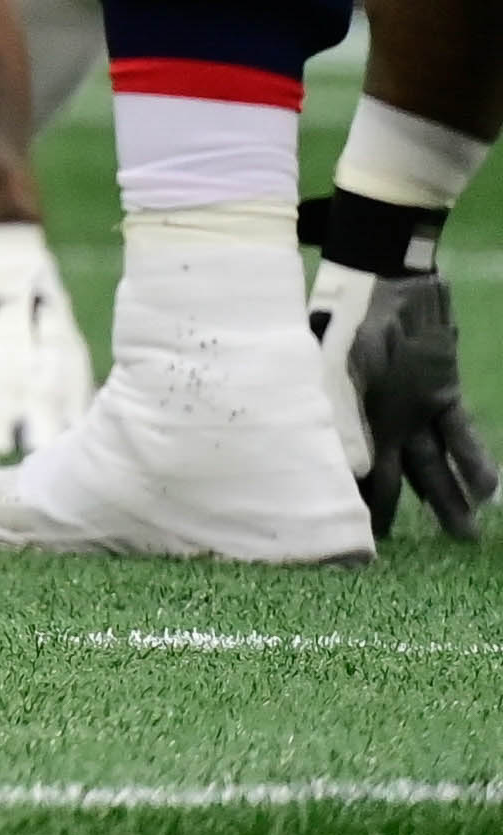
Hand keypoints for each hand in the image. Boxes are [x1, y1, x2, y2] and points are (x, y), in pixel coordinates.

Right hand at [311, 226, 493, 538]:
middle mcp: (380, 420)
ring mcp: (413, 407)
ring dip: (451, 500)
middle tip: (422, 563)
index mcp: (347, 415)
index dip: (358, 509)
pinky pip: (460, 436)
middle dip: (409, 518)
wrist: (387, 271)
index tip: (362, 549)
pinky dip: (474, 462)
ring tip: (468, 537)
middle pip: (398, 479)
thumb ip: (351, 415)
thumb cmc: (353, 313)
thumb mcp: (346, 361)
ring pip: (435, 466)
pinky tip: (489, 491)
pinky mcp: (442, 391)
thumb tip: (364, 472)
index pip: (353, 474)